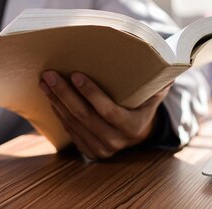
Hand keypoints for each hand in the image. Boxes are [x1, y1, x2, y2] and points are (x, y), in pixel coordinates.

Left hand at [39, 70, 170, 159]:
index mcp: (132, 127)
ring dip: (56, 101)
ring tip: (45, 81)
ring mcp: (101, 149)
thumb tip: (166, 60)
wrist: (138, 133)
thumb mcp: (155, 93)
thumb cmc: (144, 105)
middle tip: (50, 74)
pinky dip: (58, 112)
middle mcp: (116, 141)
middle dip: (64, 93)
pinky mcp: (88, 151)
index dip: (91, 93)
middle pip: (84, 116)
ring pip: (73, 123)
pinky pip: (69, 130)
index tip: (76, 74)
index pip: (108, 110)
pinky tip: (51, 97)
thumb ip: (158, 79)